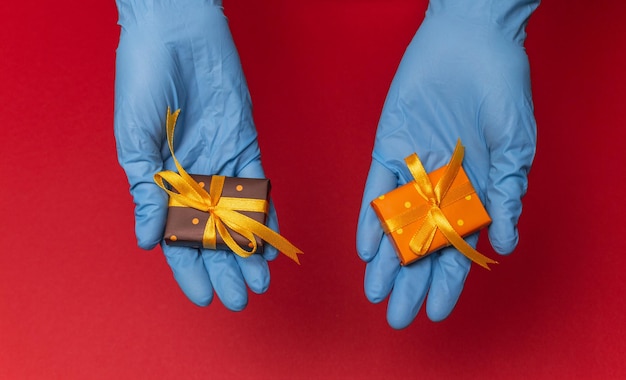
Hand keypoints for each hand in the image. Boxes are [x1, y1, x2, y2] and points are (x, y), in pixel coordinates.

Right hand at [114, 0, 277, 309]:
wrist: (176, 33)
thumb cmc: (143, 80)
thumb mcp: (134, 140)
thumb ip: (145, 190)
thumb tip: (146, 240)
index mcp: (161, 182)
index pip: (176, 238)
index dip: (190, 269)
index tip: (204, 297)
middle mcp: (194, 179)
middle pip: (213, 235)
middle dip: (226, 268)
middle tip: (241, 297)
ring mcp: (222, 163)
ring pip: (239, 217)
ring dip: (250, 249)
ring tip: (261, 279)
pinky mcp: (246, 144)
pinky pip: (259, 186)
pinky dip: (266, 212)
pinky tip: (272, 239)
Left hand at [357, 0, 538, 327]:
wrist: (471, 41)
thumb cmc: (501, 89)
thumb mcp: (515, 144)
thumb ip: (505, 193)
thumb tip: (505, 244)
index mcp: (473, 191)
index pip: (458, 248)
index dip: (448, 282)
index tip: (437, 311)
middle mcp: (439, 187)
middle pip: (423, 245)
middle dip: (411, 282)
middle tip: (398, 316)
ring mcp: (412, 169)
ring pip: (395, 225)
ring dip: (386, 260)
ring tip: (376, 292)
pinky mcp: (390, 147)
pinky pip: (377, 188)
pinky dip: (371, 217)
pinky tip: (367, 247)